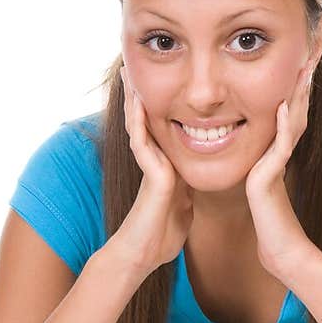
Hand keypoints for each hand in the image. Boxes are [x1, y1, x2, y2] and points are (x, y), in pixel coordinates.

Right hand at [112, 68, 194, 275]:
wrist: (146, 254)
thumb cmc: (161, 236)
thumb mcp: (182, 207)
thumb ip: (185, 193)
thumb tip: (192, 188)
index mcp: (166, 167)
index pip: (163, 129)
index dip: (163, 107)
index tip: (166, 84)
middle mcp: (154, 162)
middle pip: (147, 121)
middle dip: (143, 96)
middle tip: (136, 68)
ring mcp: (150, 167)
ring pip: (139, 125)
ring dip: (134, 100)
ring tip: (129, 74)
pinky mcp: (151, 175)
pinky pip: (142, 142)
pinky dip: (138, 121)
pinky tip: (137, 102)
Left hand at [245, 64, 316, 279]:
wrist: (281, 252)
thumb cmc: (271, 226)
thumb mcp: (263, 189)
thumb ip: (263, 171)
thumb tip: (259, 162)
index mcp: (278, 150)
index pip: (288, 106)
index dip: (296, 79)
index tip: (302, 52)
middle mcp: (283, 151)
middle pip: (297, 103)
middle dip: (305, 73)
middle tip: (319, 44)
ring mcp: (280, 162)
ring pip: (293, 118)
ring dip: (298, 90)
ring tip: (305, 62)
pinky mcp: (274, 176)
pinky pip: (280, 144)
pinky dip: (282, 123)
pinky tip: (282, 103)